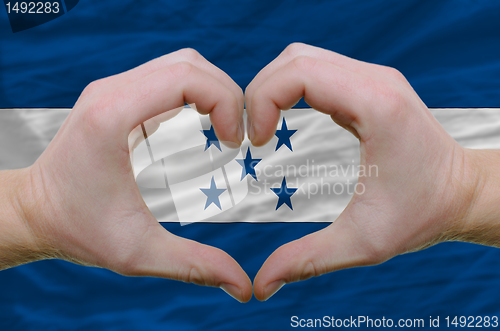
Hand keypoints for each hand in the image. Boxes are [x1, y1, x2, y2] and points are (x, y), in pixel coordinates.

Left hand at [5, 49, 251, 301]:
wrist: (34, 213)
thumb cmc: (78, 229)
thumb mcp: (138, 253)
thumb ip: (194, 266)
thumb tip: (242, 286)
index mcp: (113, 116)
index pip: (187, 77)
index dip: (225, 102)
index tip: (235, 142)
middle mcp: (111, 92)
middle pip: (189, 64)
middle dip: (227, 94)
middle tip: (238, 136)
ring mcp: (112, 90)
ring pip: (180, 64)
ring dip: (212, 91)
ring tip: (226, 129)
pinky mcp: (117, 97)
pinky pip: (167, 77)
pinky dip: (195, 92)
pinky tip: (204, 123)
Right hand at [246, 43, 488, 300]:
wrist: (463, 193)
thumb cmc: (422, 215)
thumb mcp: (363, 243)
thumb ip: (307, 260)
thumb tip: (261, 285)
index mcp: (376, 107)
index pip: (300, 73)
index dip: (262, 100)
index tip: (255, 142)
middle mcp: (376, 81)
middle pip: (295, 59)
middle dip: (259, 92)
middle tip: (251, 136)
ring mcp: (374, 78)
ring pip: (303, 58)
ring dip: (273, 87)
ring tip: (263, 127)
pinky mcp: (369, 85)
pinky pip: (318, 70)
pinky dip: (290, 88)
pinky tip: (284, 119)